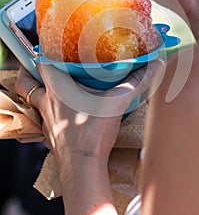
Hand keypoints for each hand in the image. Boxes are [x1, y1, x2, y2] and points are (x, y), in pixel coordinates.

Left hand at [15, 60, 162, 164]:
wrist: (83, 167)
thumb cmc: (92, 132)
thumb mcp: (117, 102)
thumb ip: (137, 82)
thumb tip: (156, 65)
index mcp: (57, 89)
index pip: (40, 63)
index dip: (43, 52)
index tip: (51, 47)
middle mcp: (46, 103)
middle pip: (26, 84)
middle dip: (29, 74)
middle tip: (42, 68)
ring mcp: (45, 121)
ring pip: (33, 104)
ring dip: (39, 95)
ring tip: (52, 90)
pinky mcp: (49, 137)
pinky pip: (43, 121)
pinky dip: (48, 116)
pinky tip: (62, 116)